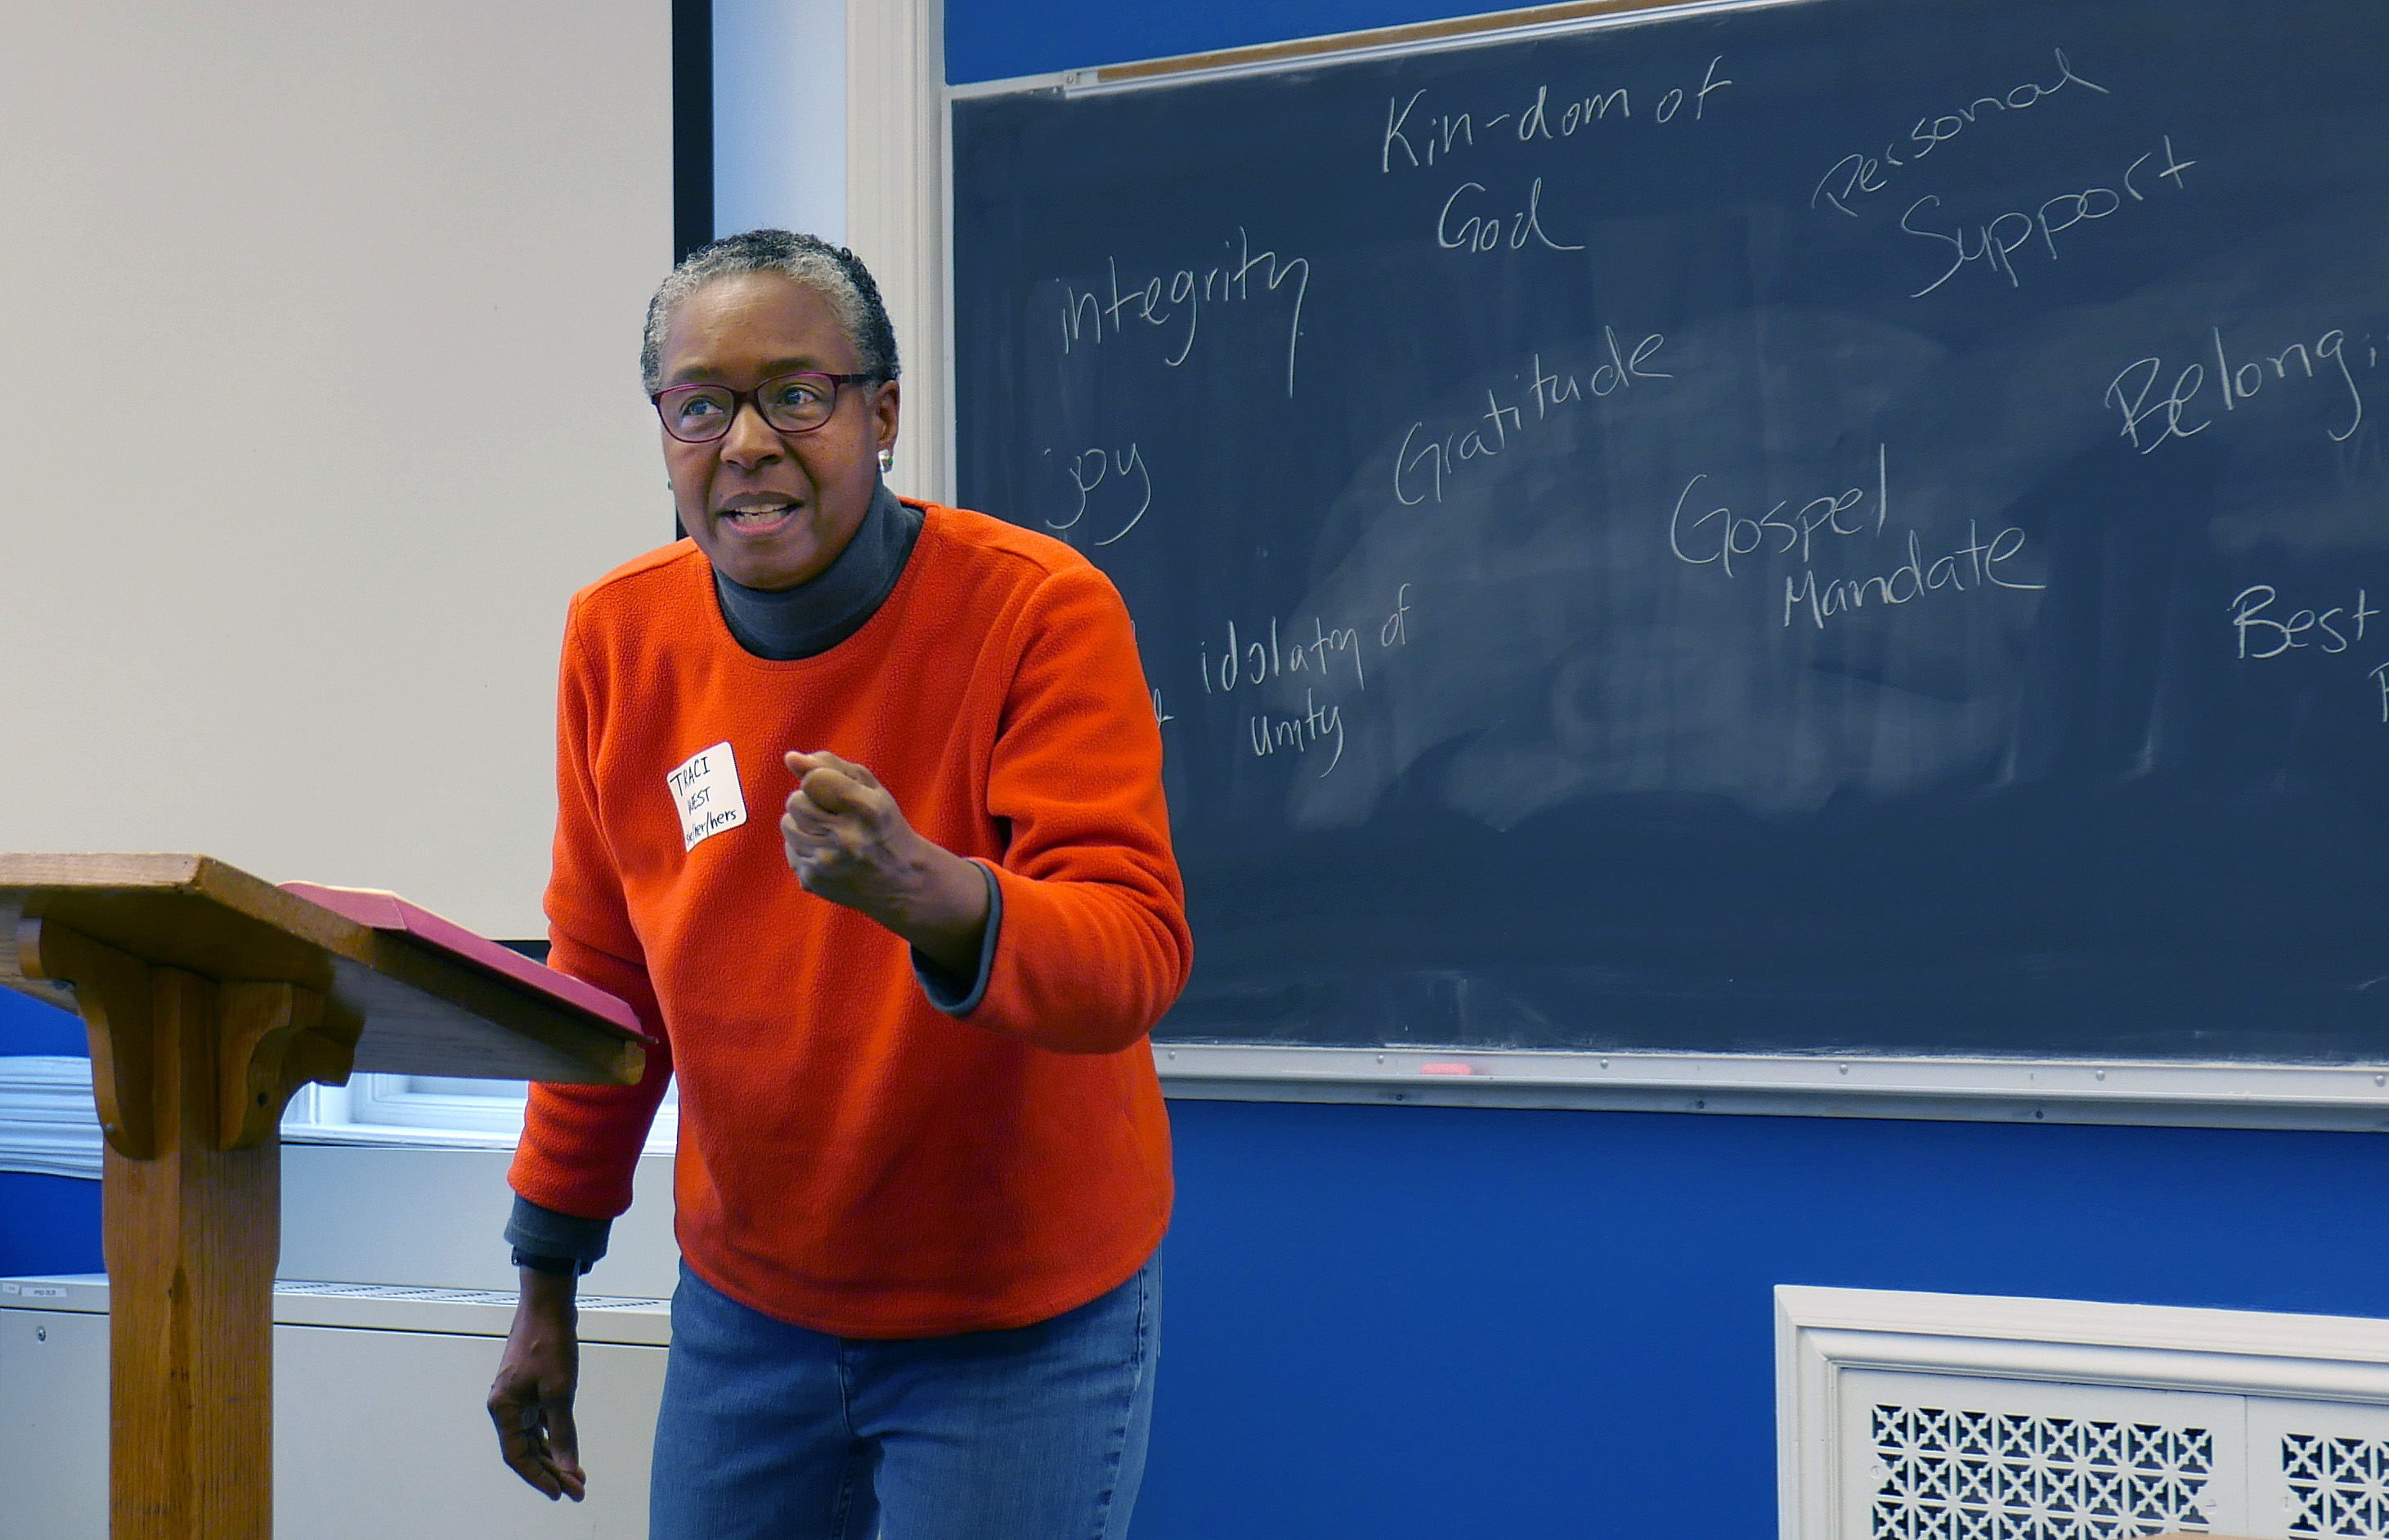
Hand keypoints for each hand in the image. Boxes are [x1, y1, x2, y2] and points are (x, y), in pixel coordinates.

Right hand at [487, 1269, 585, 1501]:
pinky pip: (540, 1422)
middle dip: (551, 1471)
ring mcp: (518, 1397)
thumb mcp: (560, 1391)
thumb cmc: (549, 1344)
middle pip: (526, 1450)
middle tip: (577, 1489)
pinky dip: (555, 1436)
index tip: (560, 1493)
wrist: (548, 1305)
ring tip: (577, 1476)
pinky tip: (569, 1449)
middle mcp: (507, 1406)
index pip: (518, 1456)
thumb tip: (570, 1467)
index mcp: (504, 1409)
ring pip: (534, 1438)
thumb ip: (564, 1431)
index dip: (539, 1477)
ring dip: (555, 1456)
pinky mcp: (531, 1388)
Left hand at [782, 749, 989, 974]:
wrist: (901, 880)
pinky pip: (789, 848)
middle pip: (796, 801)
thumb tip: (790, 757)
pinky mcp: (812, 880)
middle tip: (835, 814)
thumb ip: (831, 766)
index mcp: (866, 809)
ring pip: (788, 823)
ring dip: (804, 823)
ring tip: (830, 832)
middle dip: (810, 801)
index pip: (813, 779)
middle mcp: (846, 838)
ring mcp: (827, 862)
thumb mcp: (870, 789)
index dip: (819, 780)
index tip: (833, 789)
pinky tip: (828, 852)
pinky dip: (804, 846)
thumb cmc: (884, 825)